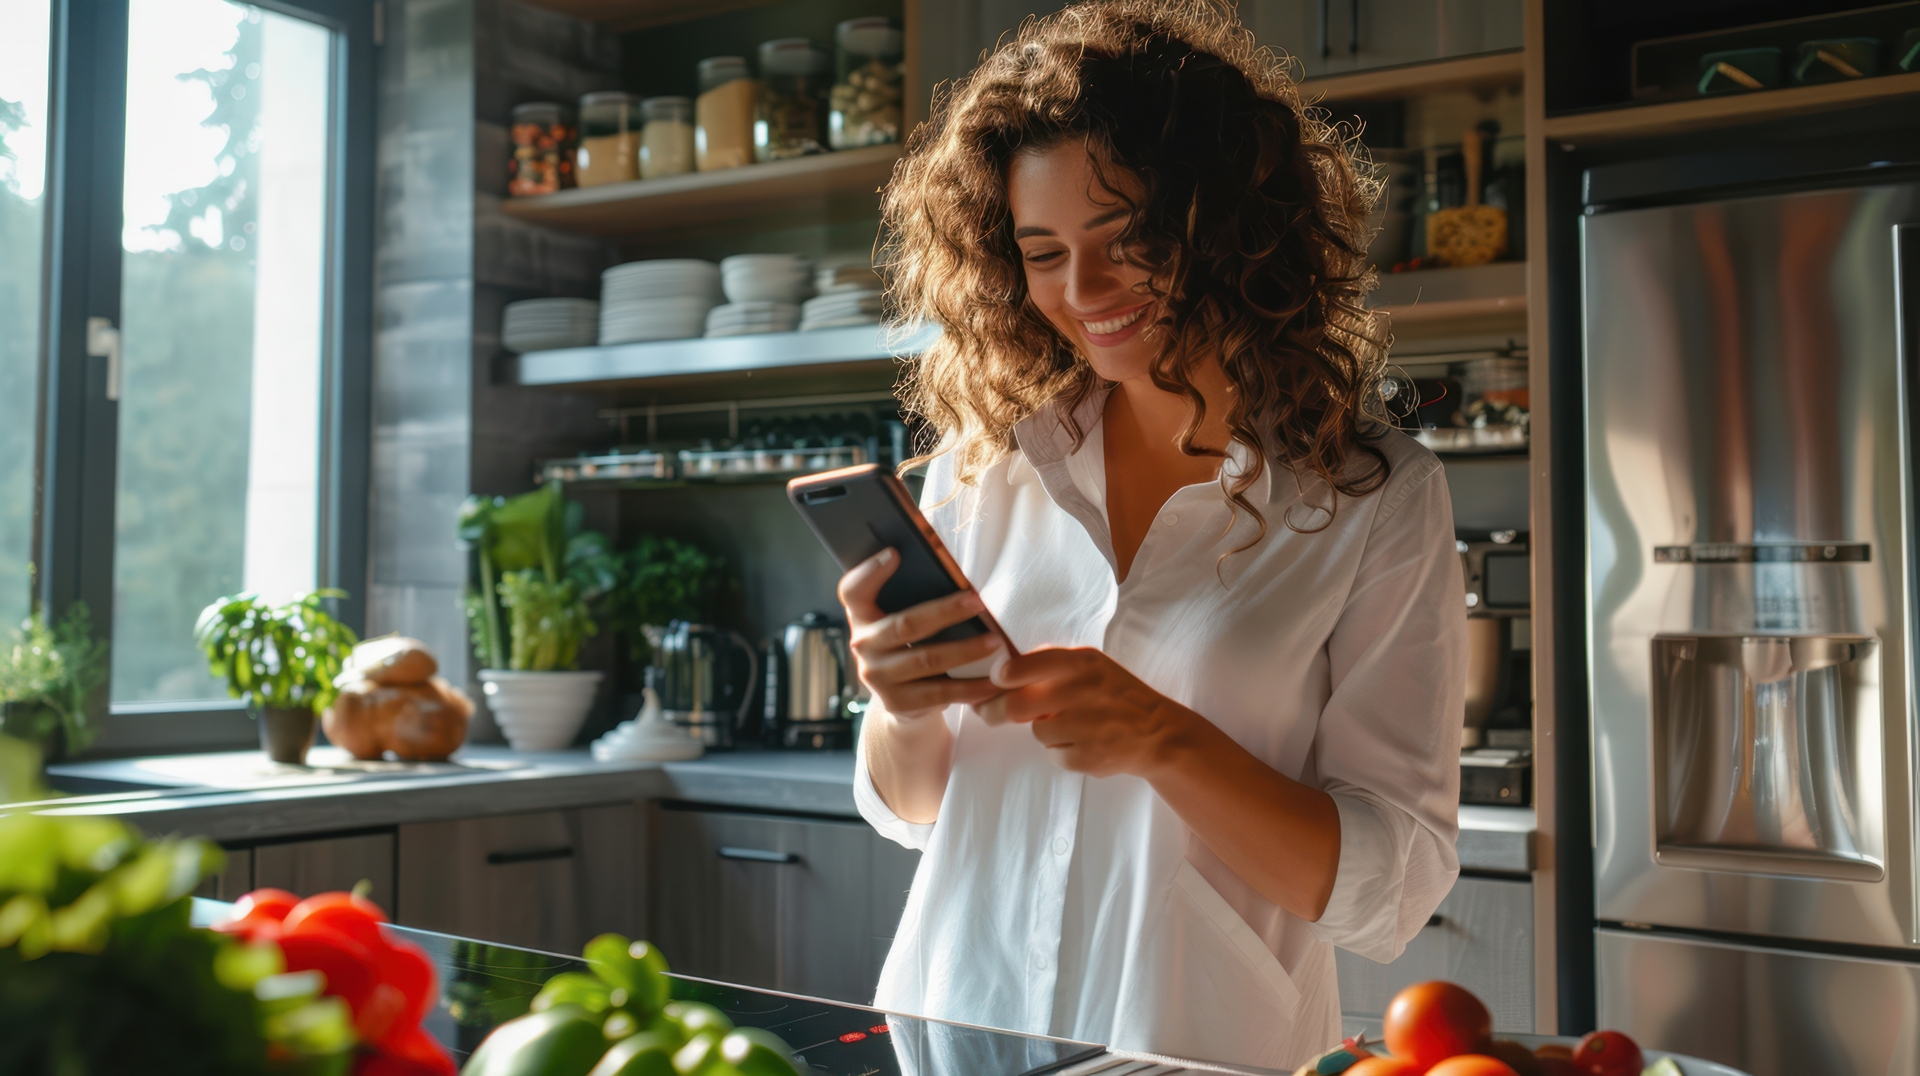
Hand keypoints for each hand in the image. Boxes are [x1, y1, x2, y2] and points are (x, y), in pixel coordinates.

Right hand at [838, 548, 1005, 721]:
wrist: (900, 699)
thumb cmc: (906, 646)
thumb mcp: (896, 618)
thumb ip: (909, 593)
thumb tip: (947, 558)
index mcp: (861, 616)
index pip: (852, 590)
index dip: (870, 572)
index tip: (895, 554)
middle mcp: (863, 645)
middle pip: (905, 625)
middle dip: (945, 612)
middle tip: (977, 602)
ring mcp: (878, 677)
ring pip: (926, 660)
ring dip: (965, 650)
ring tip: (994, 641)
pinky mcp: (898, 702)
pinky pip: (940, 693)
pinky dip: (971, 687)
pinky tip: (993, 680)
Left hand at [994, 648, 1197, 776]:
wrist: (1159, 733)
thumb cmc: (1116, 695)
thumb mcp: (1093, 665)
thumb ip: (1052, 663)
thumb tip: (1002, 671)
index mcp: (1084, 663)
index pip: (1026, 666)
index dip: (1003, 676)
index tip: (995, 681)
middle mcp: (1084, 691)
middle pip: (1017, 705)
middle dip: (997, 711)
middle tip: (988, 713)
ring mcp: (1088, 726)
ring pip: (1038, 732)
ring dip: (1047, 731)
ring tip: (1073, 726)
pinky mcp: (1090, 756)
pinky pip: (1055, 755)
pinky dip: (1063, 752)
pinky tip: (1085, 743)